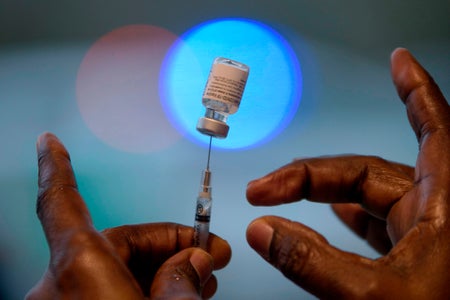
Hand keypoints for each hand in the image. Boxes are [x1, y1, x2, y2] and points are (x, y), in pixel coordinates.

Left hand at [26, 133, 230, 298]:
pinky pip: (105, 289)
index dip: (56, 166)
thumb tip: (196, 260)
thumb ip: (183, 280)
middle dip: (168, 244)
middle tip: (207, 256)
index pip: (61, 202)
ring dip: (161, 270)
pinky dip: (141, 285)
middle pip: (117, 241)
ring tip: (199, 279)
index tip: (49, 141)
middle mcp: (60, 288)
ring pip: (115, 269)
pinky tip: (173, 292)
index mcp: (79, 270)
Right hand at [246, 48, 449, 298]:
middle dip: (309, 176)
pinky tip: (320, 217)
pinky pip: (372, 223)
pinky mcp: (415, 255)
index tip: (398, 62)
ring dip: (321, 196)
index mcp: (446, 204)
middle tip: (266, 189)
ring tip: (280, 194)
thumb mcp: (374, 297)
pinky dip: (342, 218)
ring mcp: (425, 233)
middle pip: (365, 172)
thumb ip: (313, 263)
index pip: (432, 127)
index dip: (413, 89)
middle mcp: (437, 210)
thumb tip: (265, 232)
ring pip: (365, 199)